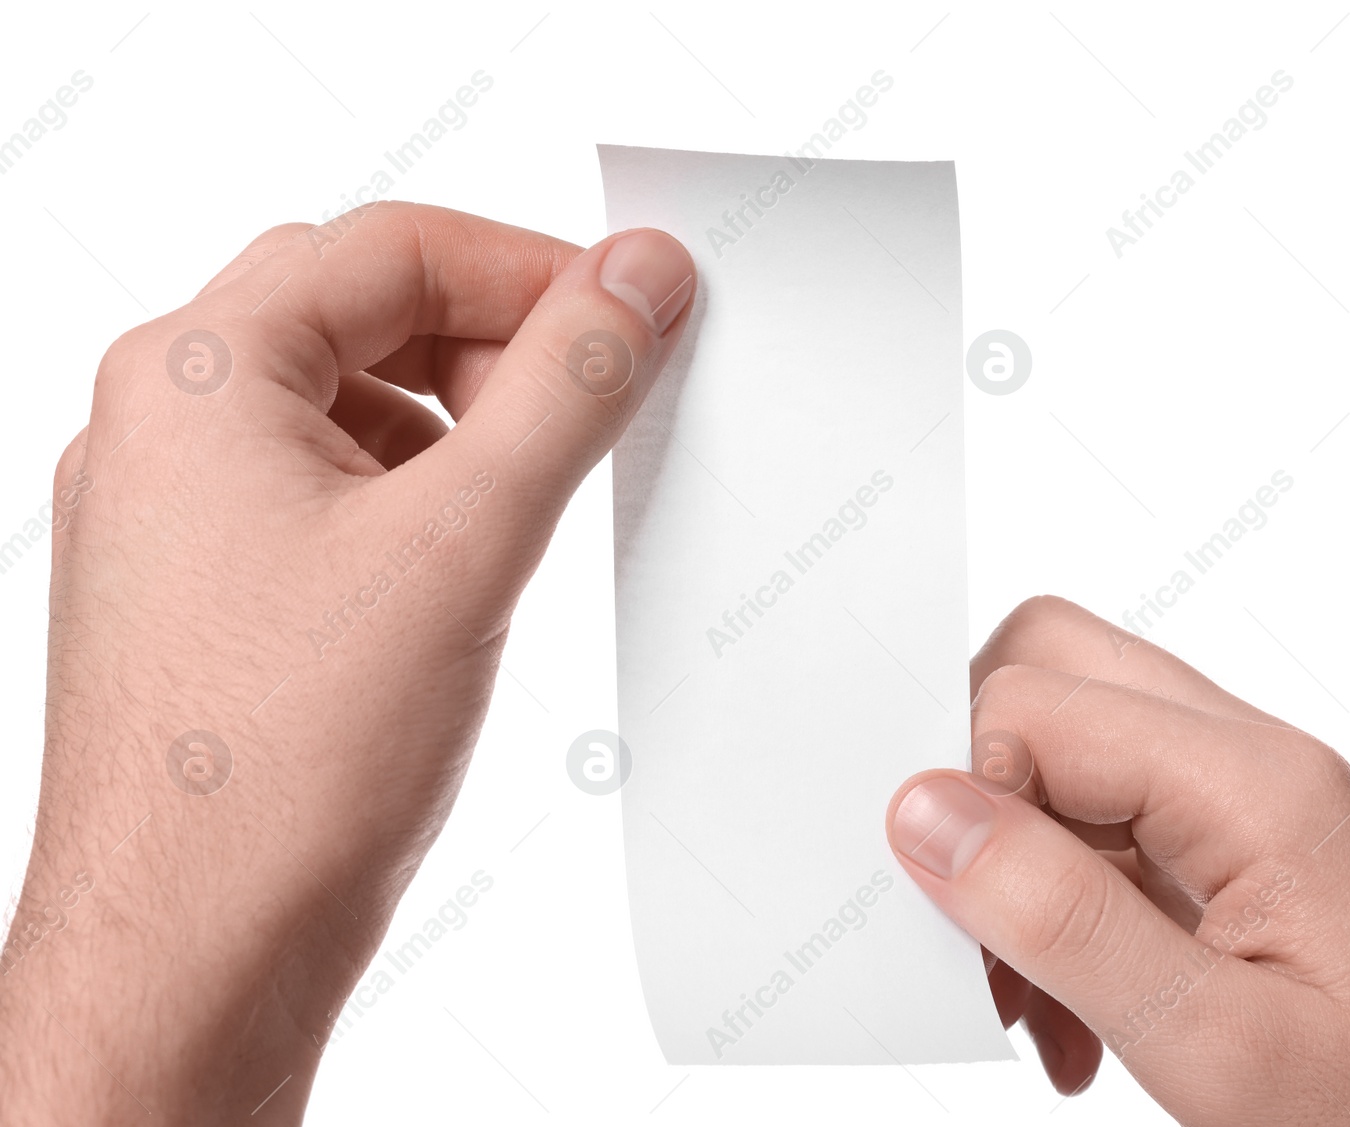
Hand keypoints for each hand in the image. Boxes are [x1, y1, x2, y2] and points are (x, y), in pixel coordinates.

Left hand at [0, 203, 694, 1123]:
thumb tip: (635, 280)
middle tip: (591, 395)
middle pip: (361, 310)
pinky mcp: (204, 586)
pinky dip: (412, 490)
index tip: (632, 308)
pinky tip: (466, 557)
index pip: (393, 247)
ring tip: (530, 492)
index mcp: (199, 375)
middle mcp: (163, 426)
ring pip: (343, 400)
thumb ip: (566, 385)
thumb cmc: (282, 765)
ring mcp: (173, 511)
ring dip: (453, 418)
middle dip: (492, 341)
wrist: (194, 950)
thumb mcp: (468, 539)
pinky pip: (322, 484)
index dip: (534, 267)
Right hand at [887, 596, 1349, 1124]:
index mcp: (1254, 785)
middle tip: (972, 910)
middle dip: (979, 787)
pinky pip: (1103, 821)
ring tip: (1030, 995)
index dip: (967, 792)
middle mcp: (1248, 760)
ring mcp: (1241, 795)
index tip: (953, 907)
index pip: (1039, 701)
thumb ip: (1060, 918)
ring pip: (1068, 747)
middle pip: (1056, 671)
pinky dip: (1057, 901)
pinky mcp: (1231, 841)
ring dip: (1016, 862)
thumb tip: (925, 812)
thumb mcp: (1214, 1042)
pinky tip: (1070, 1007)